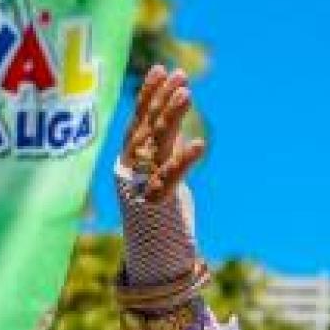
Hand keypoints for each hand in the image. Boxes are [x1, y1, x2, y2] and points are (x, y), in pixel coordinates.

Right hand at [116, 67, 205, 210]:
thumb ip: (164, 150)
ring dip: (171, 117)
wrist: (157, 261)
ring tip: (187, 94)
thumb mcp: (163, 174)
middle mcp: (130, 170)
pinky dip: (184, 160)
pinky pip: (171, 178)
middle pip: (147, 127)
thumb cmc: (162, 217)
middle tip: (180, 75)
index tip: (162, 69)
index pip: (138, 120)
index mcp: (129, 161)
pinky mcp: (156, 205)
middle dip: (163, 99)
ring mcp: (141, 186)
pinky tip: (200, 144)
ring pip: (156, 145)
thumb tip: (171, 119)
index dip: (149, 95)